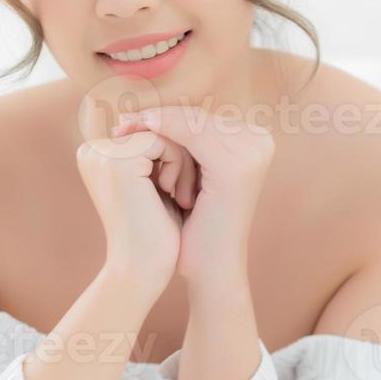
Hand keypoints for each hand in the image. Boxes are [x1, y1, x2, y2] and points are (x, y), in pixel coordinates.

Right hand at [75, 130, 188, 299]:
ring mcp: (102, 154)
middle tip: (189, 195)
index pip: (148, 134)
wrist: (144, 271)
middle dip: (180, 157)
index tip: (183, 190)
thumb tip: (182, 122)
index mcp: (97, 156)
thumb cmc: (156, 235)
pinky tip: (179, 196)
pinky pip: (164, 142)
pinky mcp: (119, 161)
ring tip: (186, 197)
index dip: (174, 156)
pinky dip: (180, 166)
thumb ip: (158, 155)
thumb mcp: (156, 185)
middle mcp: (92, 151)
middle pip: (155, 130)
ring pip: (162, 133)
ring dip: (184, 162)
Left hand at [111, 106, 273, 289]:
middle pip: (198, 117)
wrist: (211, 267)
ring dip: (155, 122)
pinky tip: (138, 133)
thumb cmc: (196, 226)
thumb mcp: (192, 177)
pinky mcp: (234, 165)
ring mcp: (252, 151)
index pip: (202, 118)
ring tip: (122, 128)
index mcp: (255, 142)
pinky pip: (192, 135)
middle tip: (120, 118)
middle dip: (157, 116)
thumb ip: (186, 144)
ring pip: (192, 122)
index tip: (129, 118)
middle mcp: (261, 142)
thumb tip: (152, 112)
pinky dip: (163, 131)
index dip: (165, 115)